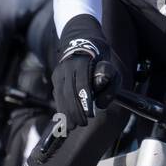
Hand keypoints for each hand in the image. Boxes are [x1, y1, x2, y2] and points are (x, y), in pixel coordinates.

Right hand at [51, 14, 117, 130]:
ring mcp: (59, 72)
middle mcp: (67, 67)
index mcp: (82, 62)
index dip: (85, 101)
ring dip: (65, 112)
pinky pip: (58, 95)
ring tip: (71, 126)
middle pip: (69, 92)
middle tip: (81, 124)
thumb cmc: (99, 56)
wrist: (81, 39)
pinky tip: (64, 119)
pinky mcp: (56, 77)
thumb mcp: (109, 64)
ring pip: (60, 95)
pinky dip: (61, 107)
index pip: (83, 84)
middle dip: (74, 111)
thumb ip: (110, 81)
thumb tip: (101, 101)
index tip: (90, 115)